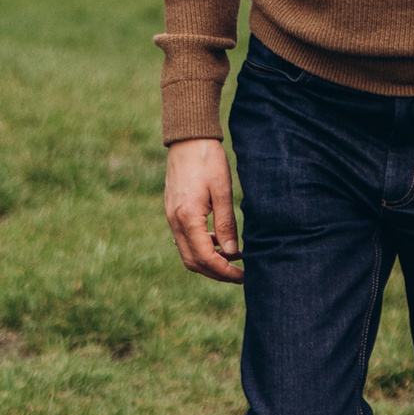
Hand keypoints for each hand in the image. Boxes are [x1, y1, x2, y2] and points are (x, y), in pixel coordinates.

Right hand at [165, 139, 242, 282]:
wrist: (188, 138)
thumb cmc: (208, 160)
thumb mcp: (223, 190)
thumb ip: (226, 223)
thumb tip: (232, 253)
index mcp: (187, 217)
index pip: (204, 257)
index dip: (223, 271)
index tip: (242, 276)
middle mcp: (174, 221)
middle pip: (193, 261)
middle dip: (216, 272)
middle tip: (239, 275)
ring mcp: (171, 217)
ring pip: (187, 252)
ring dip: (209, 261)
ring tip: (233, 259)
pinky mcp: (172, 211)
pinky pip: (185, 239)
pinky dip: (201, 247)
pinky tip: (220, 241)